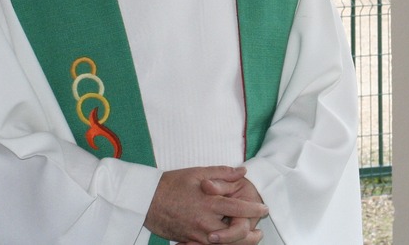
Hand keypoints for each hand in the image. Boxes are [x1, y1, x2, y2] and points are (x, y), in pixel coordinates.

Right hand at [145, 166, 267, 243]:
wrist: (145, 200)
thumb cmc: (171, 183)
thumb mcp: (198, 172)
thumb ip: (223, 173)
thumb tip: (243, 171)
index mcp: (209, 202)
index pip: (238, 208)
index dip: (254, 209)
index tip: (264, 208)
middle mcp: (204, 221)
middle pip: (233, 233)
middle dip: (249, 234)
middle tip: (259, 232)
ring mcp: (195, 234)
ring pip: (221, 244)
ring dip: (237, 243)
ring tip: (249, 239)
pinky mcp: (188, 240)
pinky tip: (226, 243)